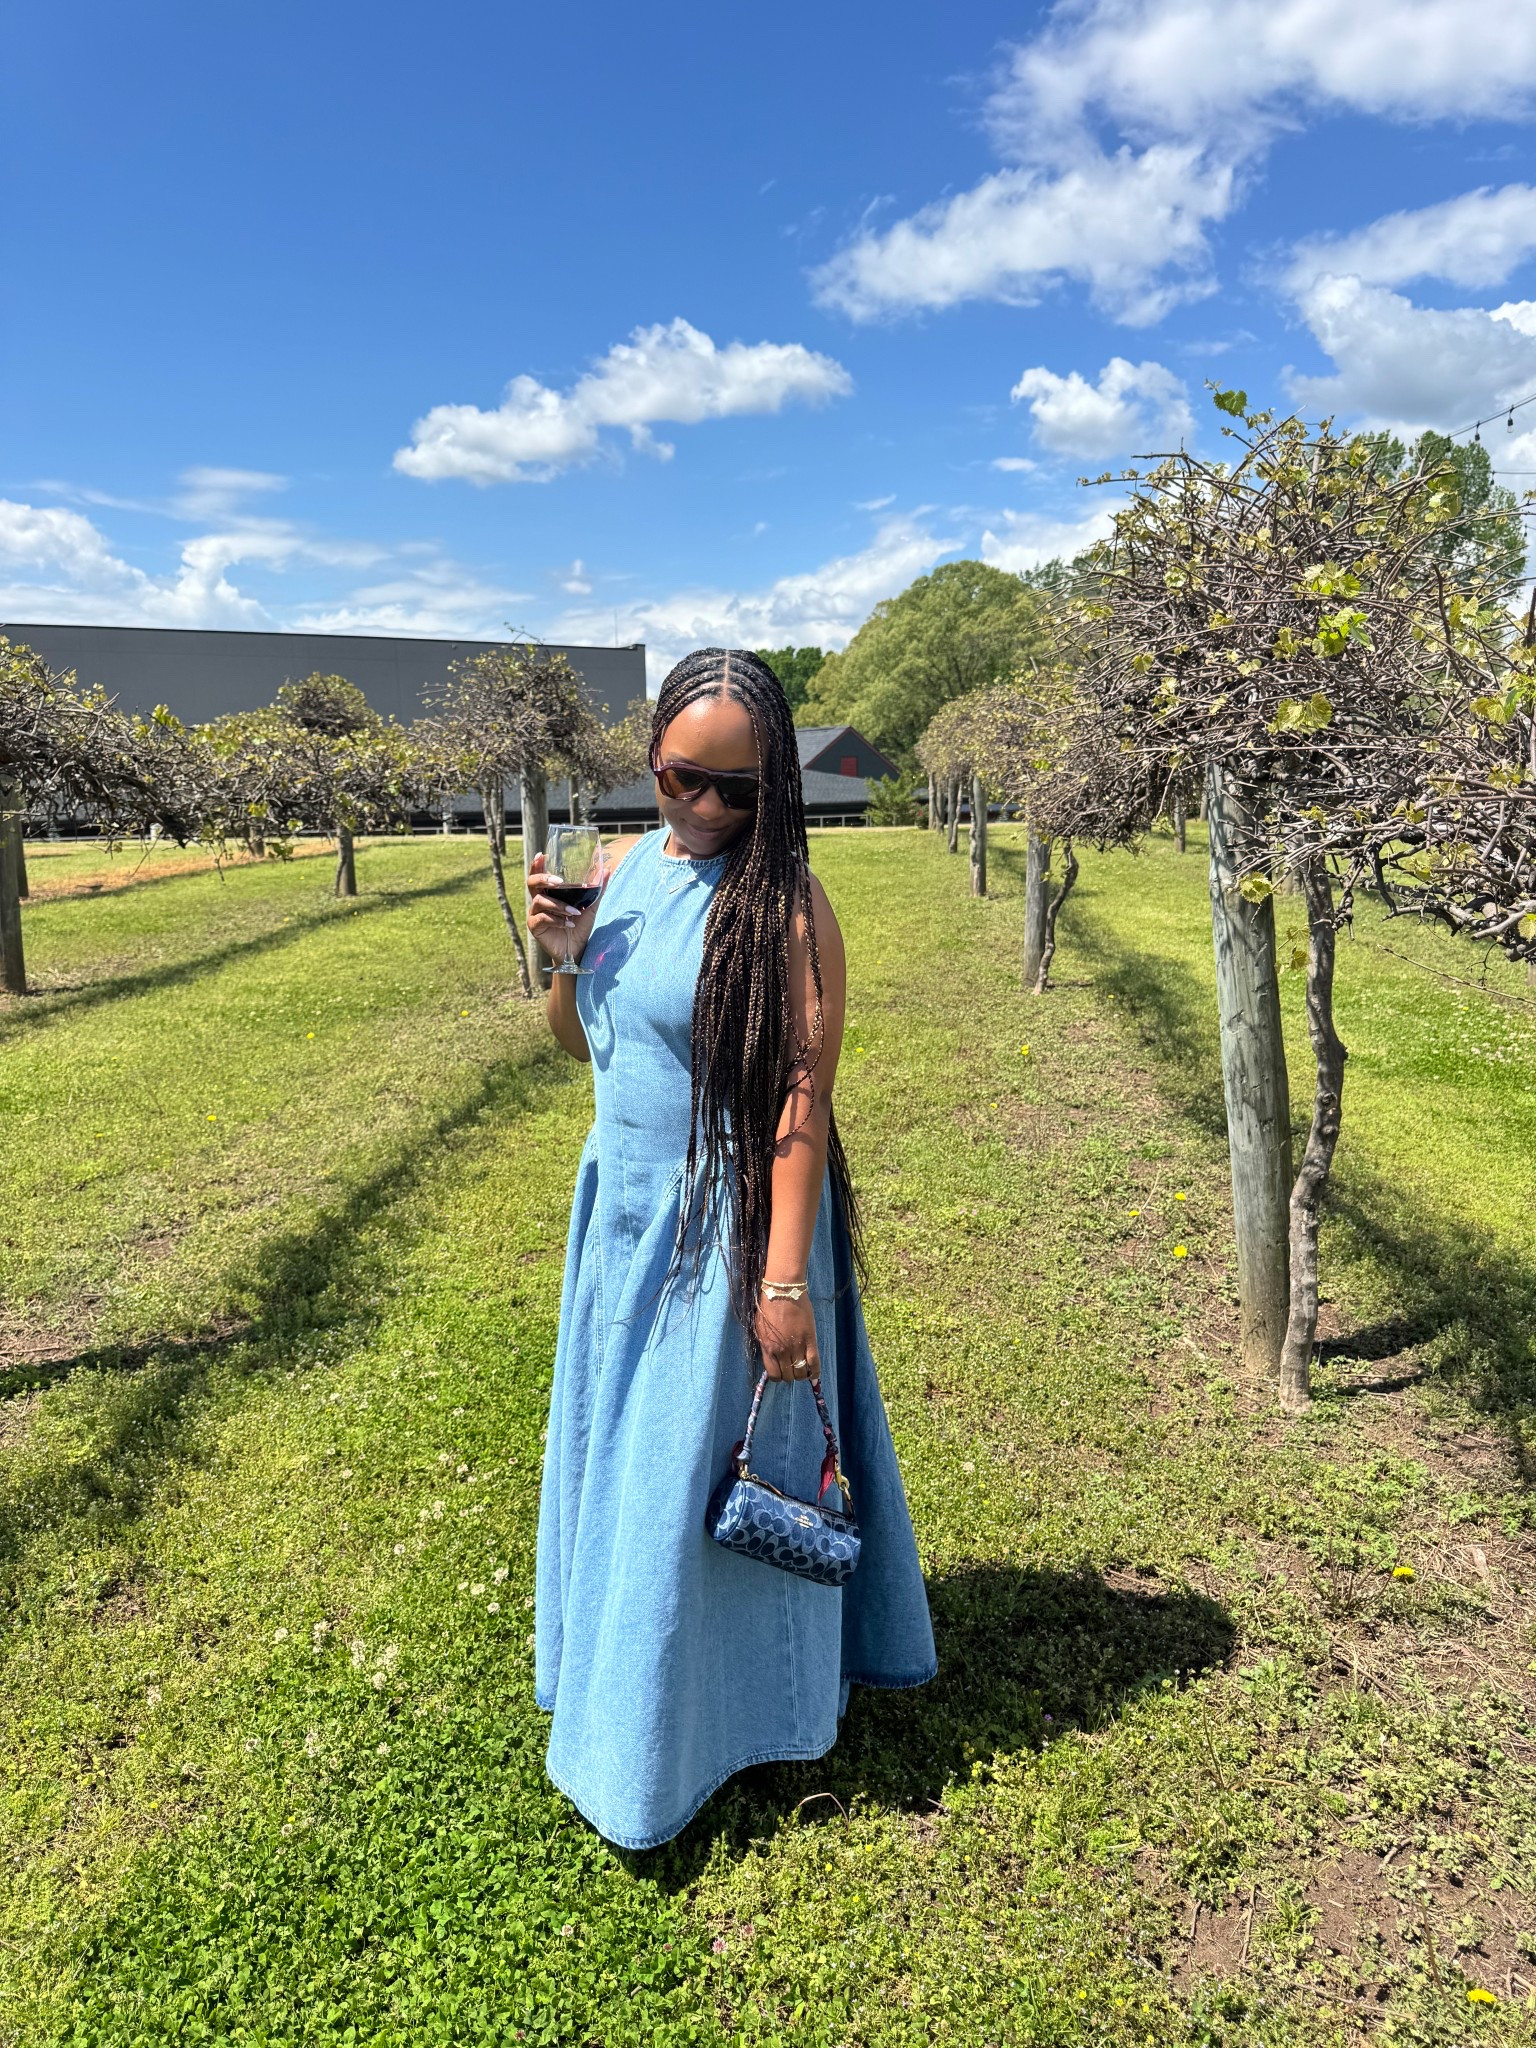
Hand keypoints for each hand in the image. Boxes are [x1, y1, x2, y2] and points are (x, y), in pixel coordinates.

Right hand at [526, 851, 600, 967]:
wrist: (577, 950)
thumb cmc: (579, 926)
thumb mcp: (590, 906)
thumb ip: (596, 889)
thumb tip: (607, 868)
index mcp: (549, 893)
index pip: (538, 875)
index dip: (537, 865)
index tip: (542, 855)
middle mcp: (539, 901)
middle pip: (531, 883)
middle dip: (543, 878)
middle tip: (559, 882)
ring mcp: (535, 914)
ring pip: (540, 901)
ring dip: (559, 905)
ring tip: (574, 913)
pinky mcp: (535, 927)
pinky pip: (542, 918)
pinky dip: (557, 919)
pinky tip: (569, 924)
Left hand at [754, 1292, 818, 1382]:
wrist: (783, 1291)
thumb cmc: (768, 1306)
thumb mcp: (760, 1329)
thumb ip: (765, 1346)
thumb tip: (770, 1357)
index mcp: (768, 1348)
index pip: (773, 1375)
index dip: (778, 1376)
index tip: (781, 1371)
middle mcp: (782, 1351)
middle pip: (788, 1376)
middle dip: (790, 1375)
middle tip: (792, 1367)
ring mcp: (797, 1346)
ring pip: (801, 1372)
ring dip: (801, 1374)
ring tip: (802, 1368)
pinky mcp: (810, 1340)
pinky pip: (814, 1363)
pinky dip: (815, 1372)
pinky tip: (814, 1374)